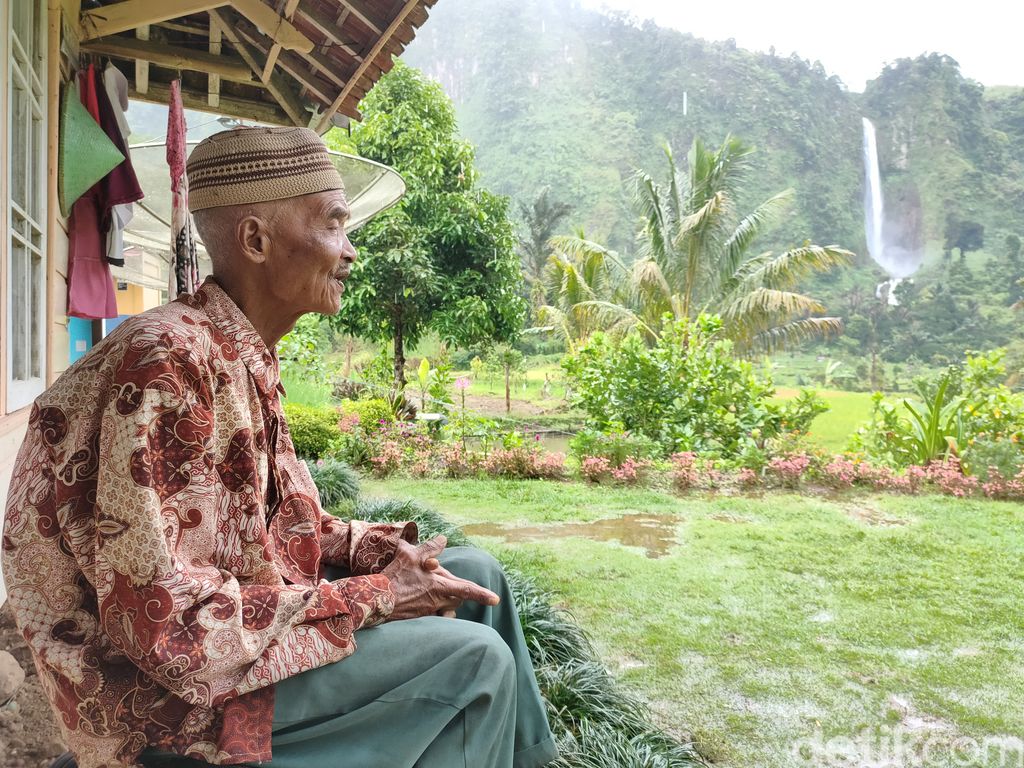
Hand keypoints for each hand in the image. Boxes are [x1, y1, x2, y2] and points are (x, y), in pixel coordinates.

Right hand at [382, 535, 499, 621]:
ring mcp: (428, 611)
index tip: (496, 599)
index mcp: (438, 586)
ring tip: (435, 589)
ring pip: (447, 606)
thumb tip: (444, 538)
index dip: (482, 594)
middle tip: (446, 579)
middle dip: (458, 590)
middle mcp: (437, 601)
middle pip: (458, 597)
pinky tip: (425, 602)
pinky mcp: (420, 618)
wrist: (375, 600)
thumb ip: (430, 548)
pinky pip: (435, 614)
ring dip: (447, 599)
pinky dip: (436, 609)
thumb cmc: (393, 576)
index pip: (466, 589)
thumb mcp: (410, 556)